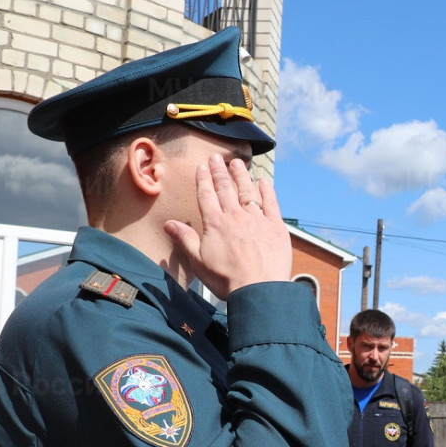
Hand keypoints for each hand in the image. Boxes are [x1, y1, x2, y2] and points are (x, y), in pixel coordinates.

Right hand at [165, 156, 292, 298]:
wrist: (259, 289)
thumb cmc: (227, 279)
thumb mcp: (199, 261)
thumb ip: (186, 239)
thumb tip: (169, 224)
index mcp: (215, 223)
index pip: (206, 195)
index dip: (203, 179)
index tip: (201, 166)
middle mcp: (235, 216)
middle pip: (226, 188)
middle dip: (220, 171)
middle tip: (217, 157)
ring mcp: (257, 219)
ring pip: (247, 191)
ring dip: (241, 175)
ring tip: (237, 163)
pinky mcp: (276, 226)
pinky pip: (271, 203)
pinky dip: (267, 191)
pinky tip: (264, 181)